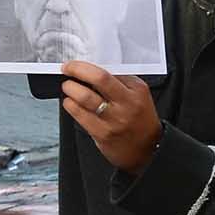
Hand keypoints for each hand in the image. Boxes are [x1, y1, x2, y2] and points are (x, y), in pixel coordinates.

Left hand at [60, 61, 159, 176]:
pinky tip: (70, 102)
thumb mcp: (137, 96)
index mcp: (137, 90)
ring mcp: (115, 119)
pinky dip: (70, 105)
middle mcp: (127, 103)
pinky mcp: (102, 133)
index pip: (109, 71)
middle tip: (67, 69)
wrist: (147, 149)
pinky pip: (79, 114)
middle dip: (77, 70)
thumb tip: (91, 71)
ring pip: (85, 97)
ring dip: (70, 88)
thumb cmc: (138, 119)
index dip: (87, 66)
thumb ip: (119, 83)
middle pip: (99, 78)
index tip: (75, 64)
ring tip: (68, 87)